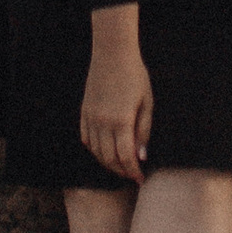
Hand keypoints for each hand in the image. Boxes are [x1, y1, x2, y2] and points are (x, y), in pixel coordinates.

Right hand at [80, 41, 152, 181]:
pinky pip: (86, 138)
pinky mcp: (84, 112)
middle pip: (109, 159)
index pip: (125, 157)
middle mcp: (102, 122)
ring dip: (108, 163)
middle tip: (132, 175)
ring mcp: (90, 117)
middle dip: (122, 171)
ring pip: (96, 151)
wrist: (112, 53)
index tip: (141, 179)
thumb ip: (143, 131)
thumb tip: (141, 156)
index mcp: (121, 121)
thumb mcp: (147, 103)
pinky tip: (104, 151)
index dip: (133, 171)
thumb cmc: (135, 76)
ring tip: (121, 165)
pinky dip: (95, 149)